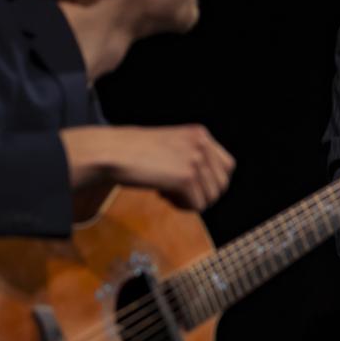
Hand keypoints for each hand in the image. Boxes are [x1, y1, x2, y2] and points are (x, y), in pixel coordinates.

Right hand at [62, 124, 235, 210]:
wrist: (112, 152)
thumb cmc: (135, 152)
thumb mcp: (173, 145)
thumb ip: (194, 158)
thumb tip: (214, 190)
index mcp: (200, 134)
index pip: (228, 166)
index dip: (212, 182)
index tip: (190, 185)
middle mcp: (202, 144)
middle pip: (222, 185)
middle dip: (202, 195)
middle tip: (177, 192)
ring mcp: (195, 159)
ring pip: (211, 198)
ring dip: (190, 202)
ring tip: (167, 192)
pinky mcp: (186, 177)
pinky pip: (197, 205)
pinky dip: (181, 206)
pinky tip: (162, 194)